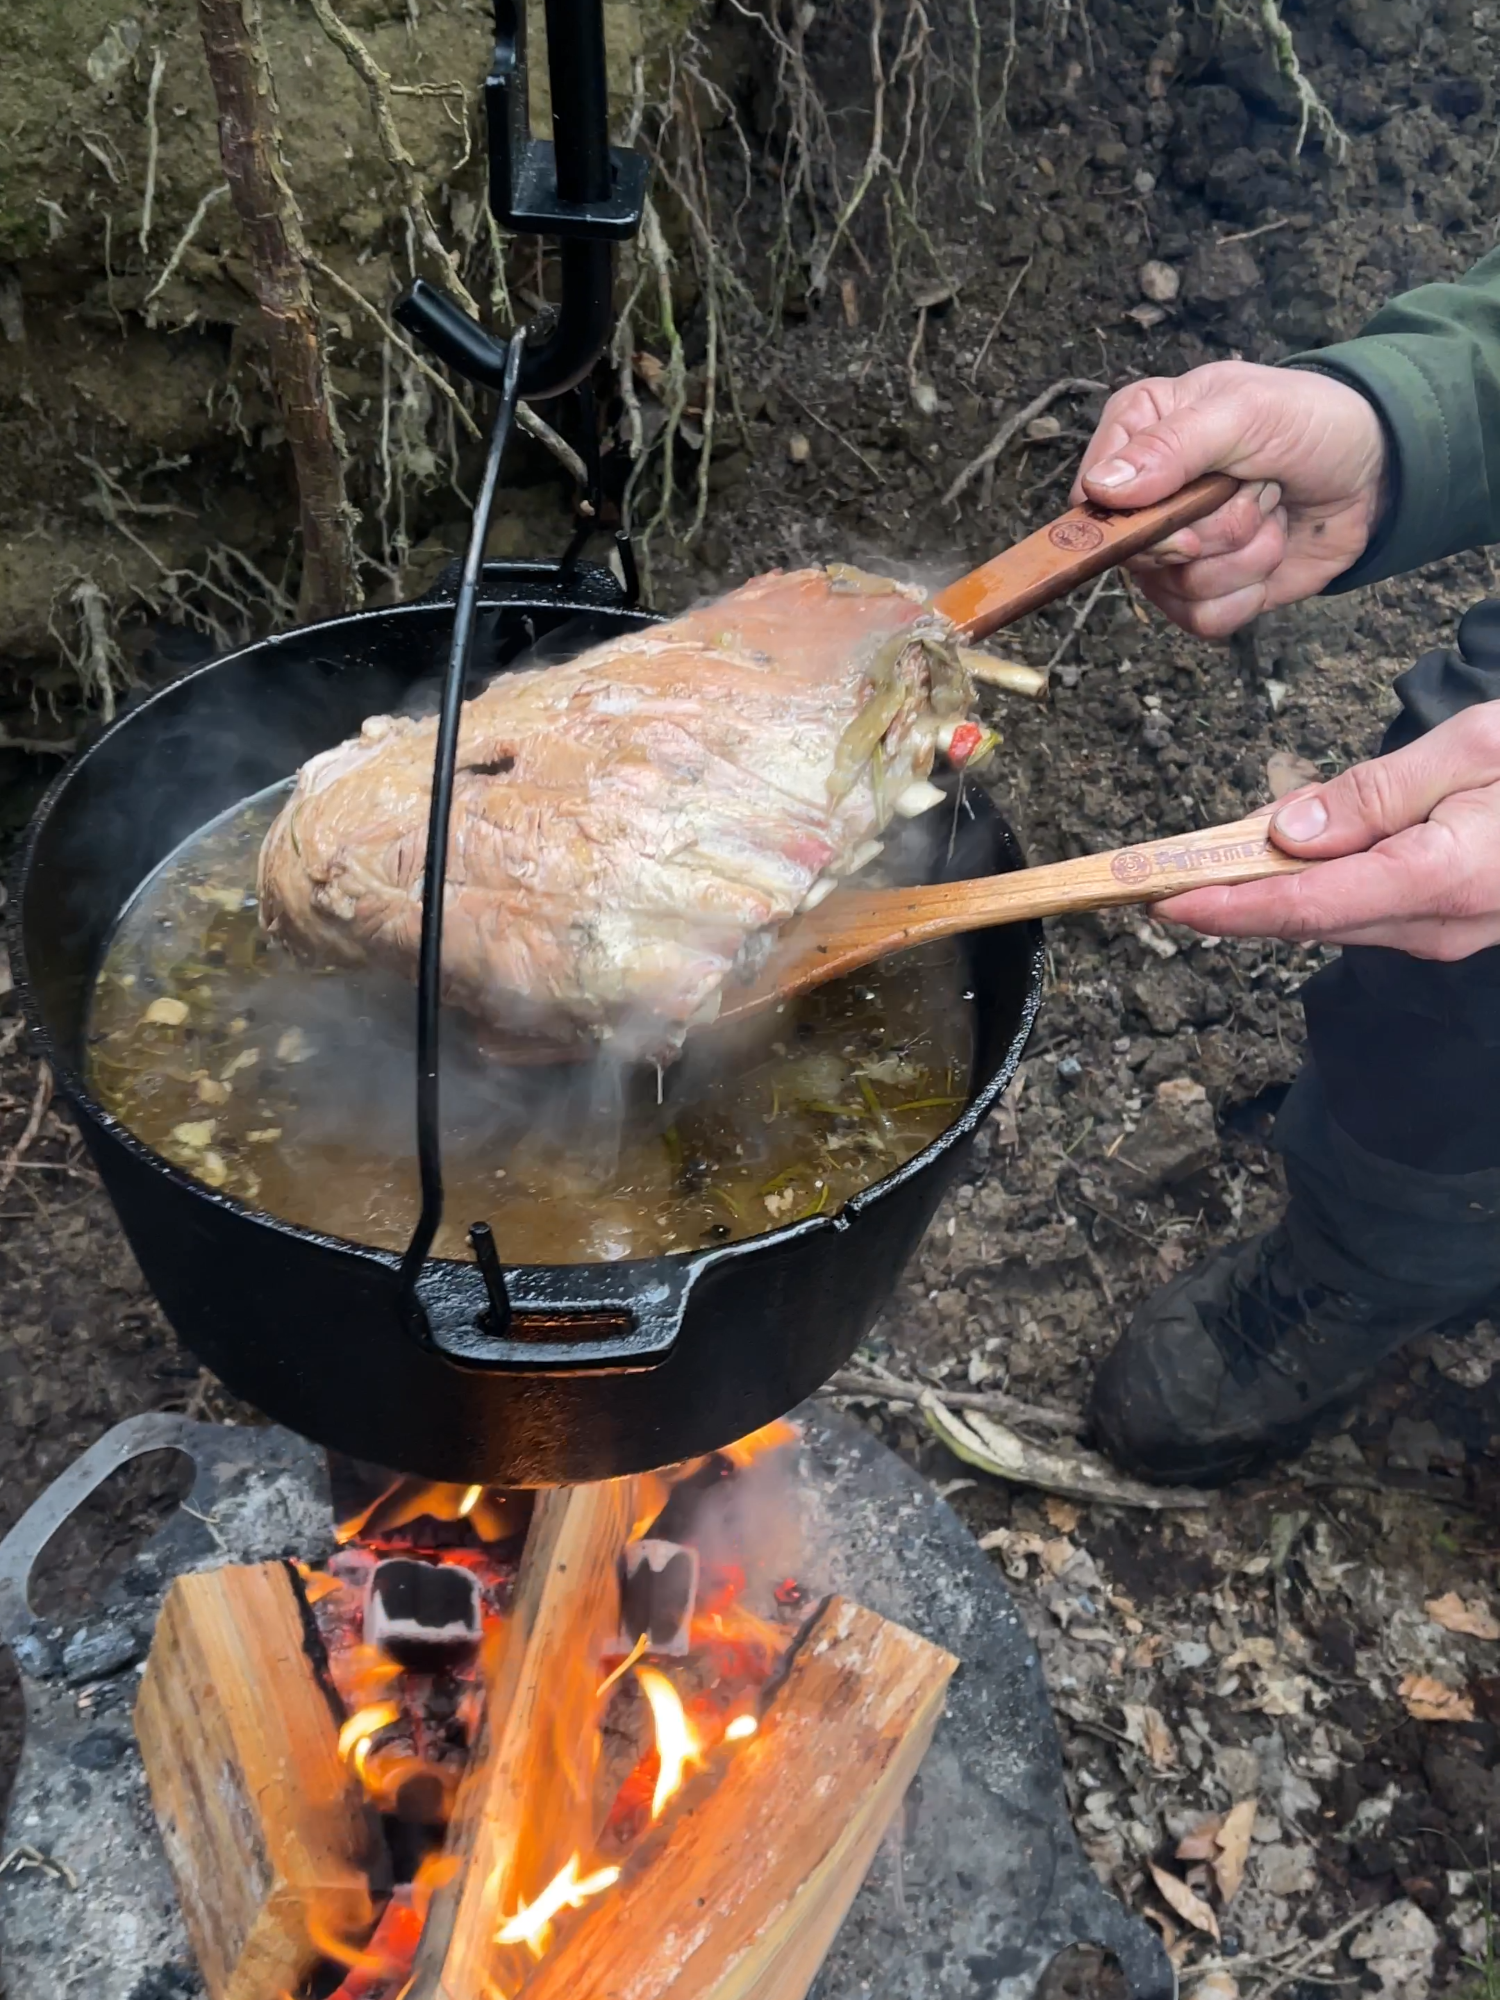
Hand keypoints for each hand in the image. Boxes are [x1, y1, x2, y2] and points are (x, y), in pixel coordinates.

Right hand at [1072, 360, 1387, 636]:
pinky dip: (1249, 591)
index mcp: (1139, 434)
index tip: (1189, 500)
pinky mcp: (1207, 591)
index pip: (1093, 497)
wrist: (1376, 469)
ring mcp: (1174, 549)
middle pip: (1138, 552)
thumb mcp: (1245, 412)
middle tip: (1253, 488)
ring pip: (1176, 589)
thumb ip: (1172, 446)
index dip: (1137, 514)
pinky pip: (1202, 619)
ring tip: (1270, 511)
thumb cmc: (1311, 421)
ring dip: (1242, 555)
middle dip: (1211, 529)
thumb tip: (1102, 490)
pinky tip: (1271, 551)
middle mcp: (1146, 498)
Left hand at [1157, 706, 1499, 958]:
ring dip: (1266, 892)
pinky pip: (1359, 909)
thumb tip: (1289, 833)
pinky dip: (1312, 886)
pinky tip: (1285, 856)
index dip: (1224, 906)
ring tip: (1206, 859)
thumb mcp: (1474, 749)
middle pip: (1304, 919)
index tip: (1160, 898)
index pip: (1305, 906)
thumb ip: (1376, 792)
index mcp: (1441, 878)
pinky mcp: (1443, 925)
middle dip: (1227, 898)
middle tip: (1154, 874)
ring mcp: (1441, 934)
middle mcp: (1435, 924)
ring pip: (1328, 917)